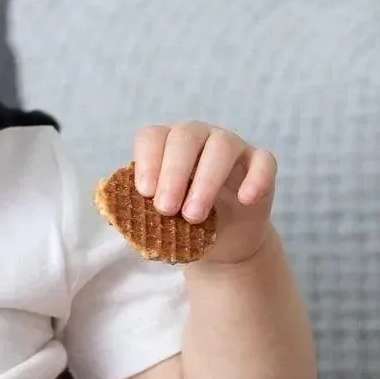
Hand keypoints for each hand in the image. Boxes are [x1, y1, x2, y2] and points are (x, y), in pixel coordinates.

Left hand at [130, 123, 277, 266]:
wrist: (223, 242)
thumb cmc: (181, 223)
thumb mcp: (157, 219)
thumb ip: (138, 210)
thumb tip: (116, 213)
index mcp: (166, 145)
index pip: (153, 136)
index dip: (147, 161)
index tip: (144, 192)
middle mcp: (198, 137)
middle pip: (185, 137)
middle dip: (173, 173)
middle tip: (166, 209)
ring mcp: (232, 146)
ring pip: (222, 146)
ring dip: (206, 180)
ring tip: (194, 215)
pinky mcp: (260, 163)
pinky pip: (264, 160)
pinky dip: (256, 177)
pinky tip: (245, 199)